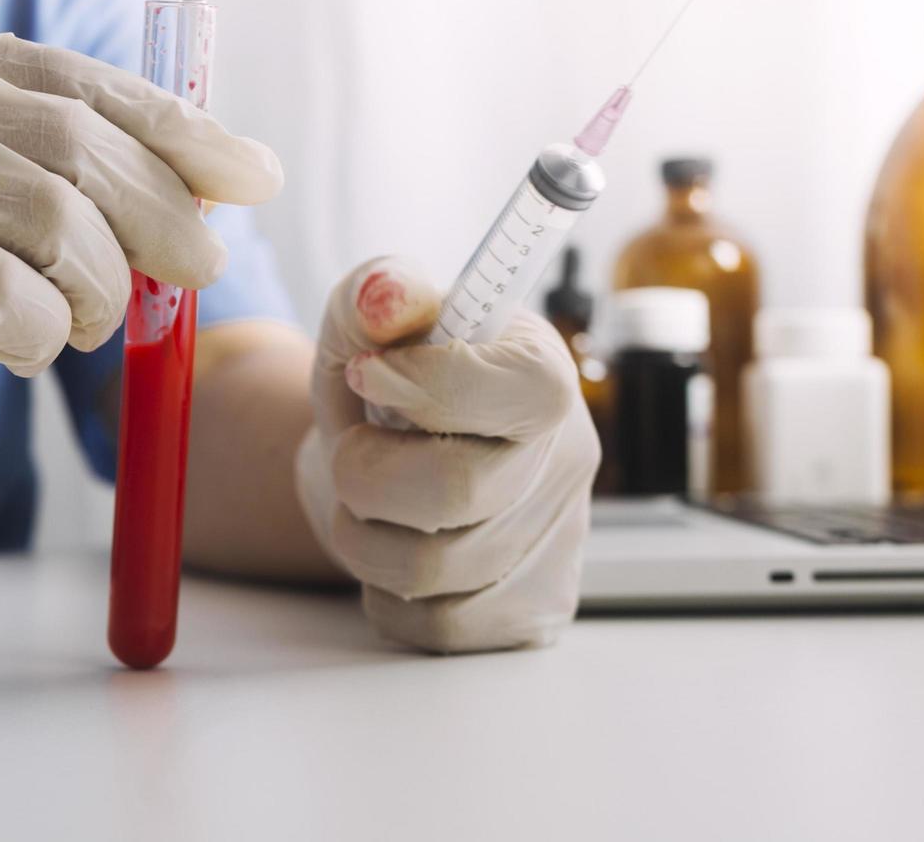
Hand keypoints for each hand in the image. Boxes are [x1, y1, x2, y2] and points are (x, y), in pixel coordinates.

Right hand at [0, 23, 281, 566]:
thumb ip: (31, 174)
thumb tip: (194, 198)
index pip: (75, 79)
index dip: (177, 129)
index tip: (249, 175)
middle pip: (78, 144)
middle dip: (162, 215)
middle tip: (194, 275)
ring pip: (56, 216)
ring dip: (96, 287)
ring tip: (79, 327)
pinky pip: (9, 292)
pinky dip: (38, 331)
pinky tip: (12, 346)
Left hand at [296, 256, 599, 652]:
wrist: (390, 463)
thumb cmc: (386, 388)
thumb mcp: (369, 327)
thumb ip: (373, 297)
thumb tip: (387, 298)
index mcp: (544, 375)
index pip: (520, 391)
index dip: (426, 386)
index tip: (368, 374)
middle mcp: (569, 460)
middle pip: (458, 492)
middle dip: (367, 473)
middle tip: (353, 452)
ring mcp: (559, 543)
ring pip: (433, 571)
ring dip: (362, 536)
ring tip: (365, 502)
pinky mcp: (533, 610)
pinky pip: (437, 627)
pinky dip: (386, 593)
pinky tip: (394, 547)